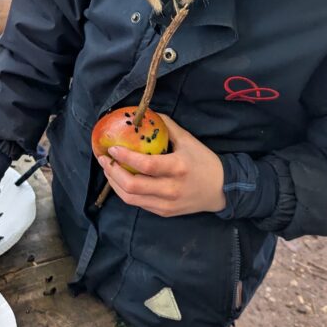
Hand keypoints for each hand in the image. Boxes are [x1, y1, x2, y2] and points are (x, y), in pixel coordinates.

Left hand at [97, 113, 225, 215]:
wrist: (223, 190)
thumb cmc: (204, 161)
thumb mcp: (188, 139)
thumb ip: (165, 126)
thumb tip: (142, 114)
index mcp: (178, 168)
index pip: (145, 165)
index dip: (125, 157)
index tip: (112, 148)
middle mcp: (171, 189)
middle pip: (132, 186)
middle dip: (112, 172)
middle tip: (103, 159)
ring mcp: (167, 203)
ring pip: (131, 198)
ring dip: (114, 183)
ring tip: (108, 169)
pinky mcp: (164, 212)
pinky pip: (138, 203)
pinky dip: (125, 191)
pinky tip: (120, 180)